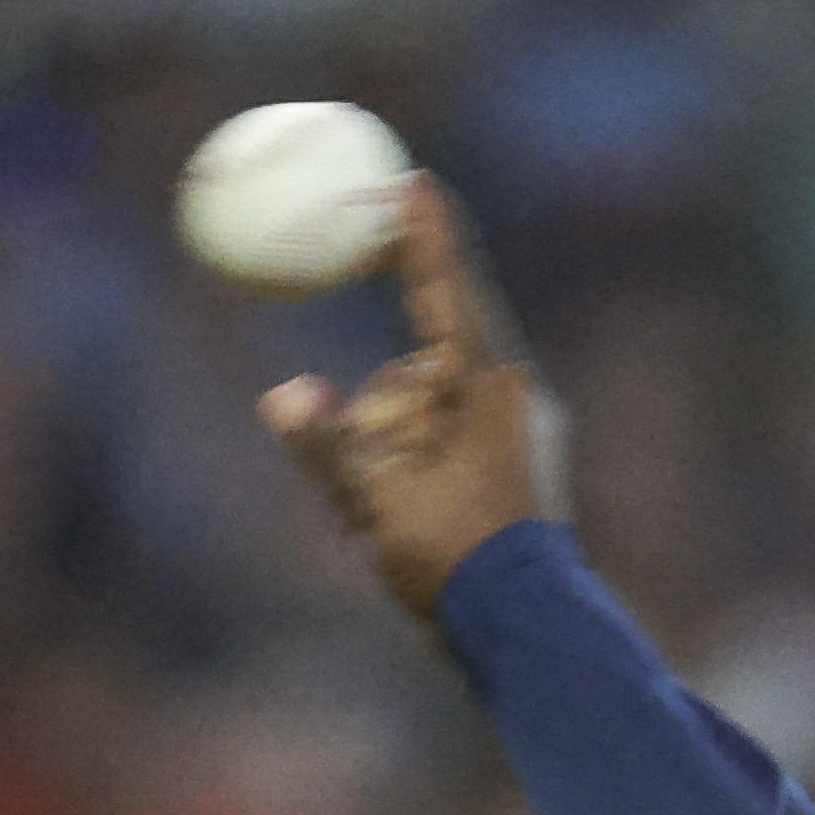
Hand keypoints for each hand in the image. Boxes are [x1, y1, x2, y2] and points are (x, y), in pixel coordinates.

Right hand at [258, 177, 567, 620]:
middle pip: (422, 365)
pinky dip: (408, 471)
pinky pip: (436, 445)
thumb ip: (328, 448)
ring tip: (406, 525)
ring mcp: (515, 431)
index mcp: (490, 387)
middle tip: (384, 461)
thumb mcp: (379, 506)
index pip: (451, 288)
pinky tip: (413, 525)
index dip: (425, 233)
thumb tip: (282, 397)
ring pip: (423, 410)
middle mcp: (510, 396)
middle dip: (387, 420)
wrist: (532, 635)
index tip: (409, 179)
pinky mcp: (511, 465)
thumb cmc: (461, 567)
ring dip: (394, 454)